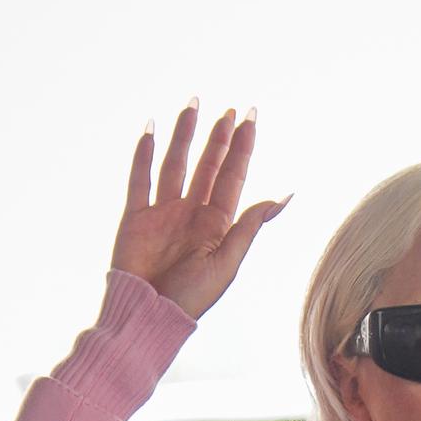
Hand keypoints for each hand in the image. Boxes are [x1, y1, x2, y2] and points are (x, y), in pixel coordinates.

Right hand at [110, 102, 288, 319]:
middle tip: (229, 109)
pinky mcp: (136, 217)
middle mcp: (192, 214)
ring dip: (185, 135)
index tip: (250, 118)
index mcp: (217, 225)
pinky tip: (151, 129)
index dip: (242, 148)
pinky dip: (143, 154)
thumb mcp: (227, 262)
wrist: (149, 314)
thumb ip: (250, 226)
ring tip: (193, 105)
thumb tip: (284, 195)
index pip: (233, 177)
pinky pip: (140, 179)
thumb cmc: (191, 298)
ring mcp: (163, 213)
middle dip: (219, 138)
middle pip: (208, 166)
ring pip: (176, 164)